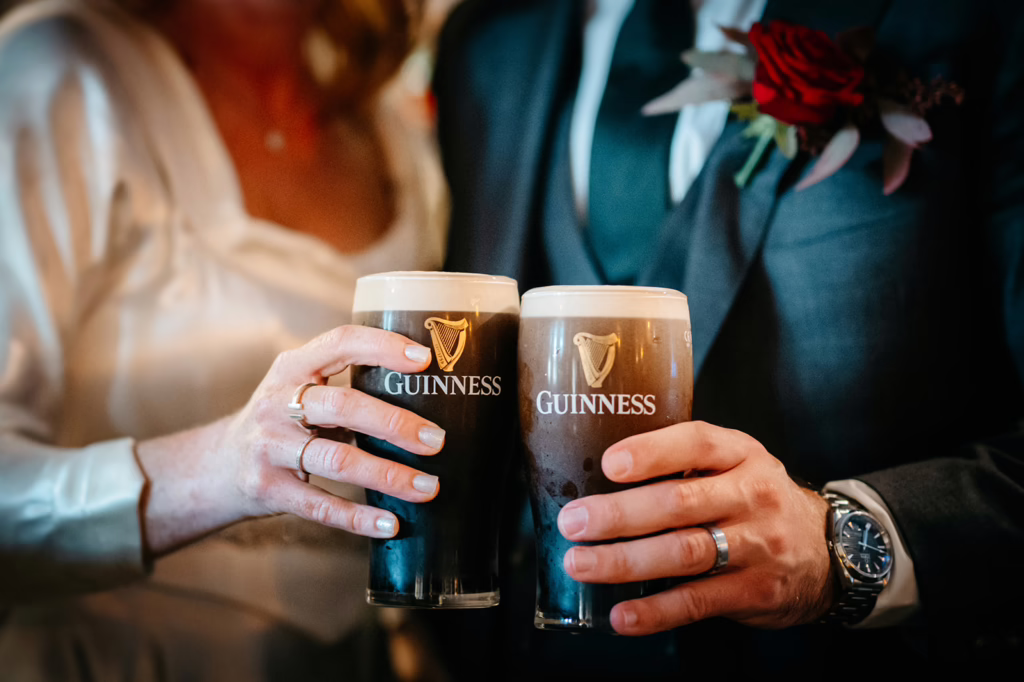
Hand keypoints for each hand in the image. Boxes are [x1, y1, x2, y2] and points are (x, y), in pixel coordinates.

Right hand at [138, 325, 444, 554]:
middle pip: (343, 405)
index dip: (383, 347)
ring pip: (337, 460)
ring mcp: (269, 447)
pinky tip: (391, 524)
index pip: (340, 343)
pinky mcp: (267, 489)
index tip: (424, 360)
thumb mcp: (300, 390)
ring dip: (388, 475)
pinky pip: (320, 506)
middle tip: (436, 440)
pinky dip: (359, 518)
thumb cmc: (281, 423)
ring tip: (427, 487)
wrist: (217, 467)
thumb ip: (346, 385)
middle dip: (394, 423)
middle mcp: (277, 403)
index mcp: (292, 368)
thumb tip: (425, 394)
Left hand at [556, 421, 833, 634]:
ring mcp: (755, 545)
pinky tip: (622, 616)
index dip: (651, 453)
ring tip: (581, 564)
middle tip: (574, 522)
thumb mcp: (736, 465)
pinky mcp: (754, 591)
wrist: (828, 550)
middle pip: (679, 503)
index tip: (609, 465)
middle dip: (619, 514)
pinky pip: (699, 602)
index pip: (696, 443)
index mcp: (740, 455)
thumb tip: (601, 476)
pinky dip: (657, 611)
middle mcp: (750, 495)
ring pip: (684, 553)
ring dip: (625, 561)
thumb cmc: (756, 500)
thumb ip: (684, 465)